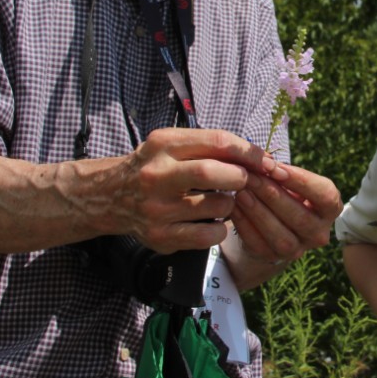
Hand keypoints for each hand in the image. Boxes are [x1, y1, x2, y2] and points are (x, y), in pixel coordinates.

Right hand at [113, 127, 281, 254]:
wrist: (111, 196)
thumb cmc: (156, 166)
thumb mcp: (174, 144)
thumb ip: (211, 146)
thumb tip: (261, 158)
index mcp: (164, 144)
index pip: (218, 141)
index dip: (248, 152)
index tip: (265, 161)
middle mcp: (156, 175)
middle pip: (213, 173)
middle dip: (239, 178)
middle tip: (242, 182)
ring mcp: (157, 209)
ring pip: (217, 207)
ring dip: (230, 205)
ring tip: (221, 201)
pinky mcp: (160, 236)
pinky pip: (208, 236)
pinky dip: (220, 230)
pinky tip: (212, 222)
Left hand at [226, 163, 341, 283]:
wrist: (270, 225)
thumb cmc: (284, 193)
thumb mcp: (289, 182)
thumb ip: (282, 172)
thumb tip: (264, 162)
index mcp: (331, 208)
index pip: (324, 195)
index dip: (300, 181)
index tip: (274, 168)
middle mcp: (319, 232)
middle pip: (299, 216)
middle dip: (272, 194)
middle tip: (250, 177)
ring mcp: (298, 250)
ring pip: (280, 235)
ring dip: (258, 212)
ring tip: (240, 192)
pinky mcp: (273, 258)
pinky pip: (259, 244)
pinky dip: (245, 225)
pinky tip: (234, 208)